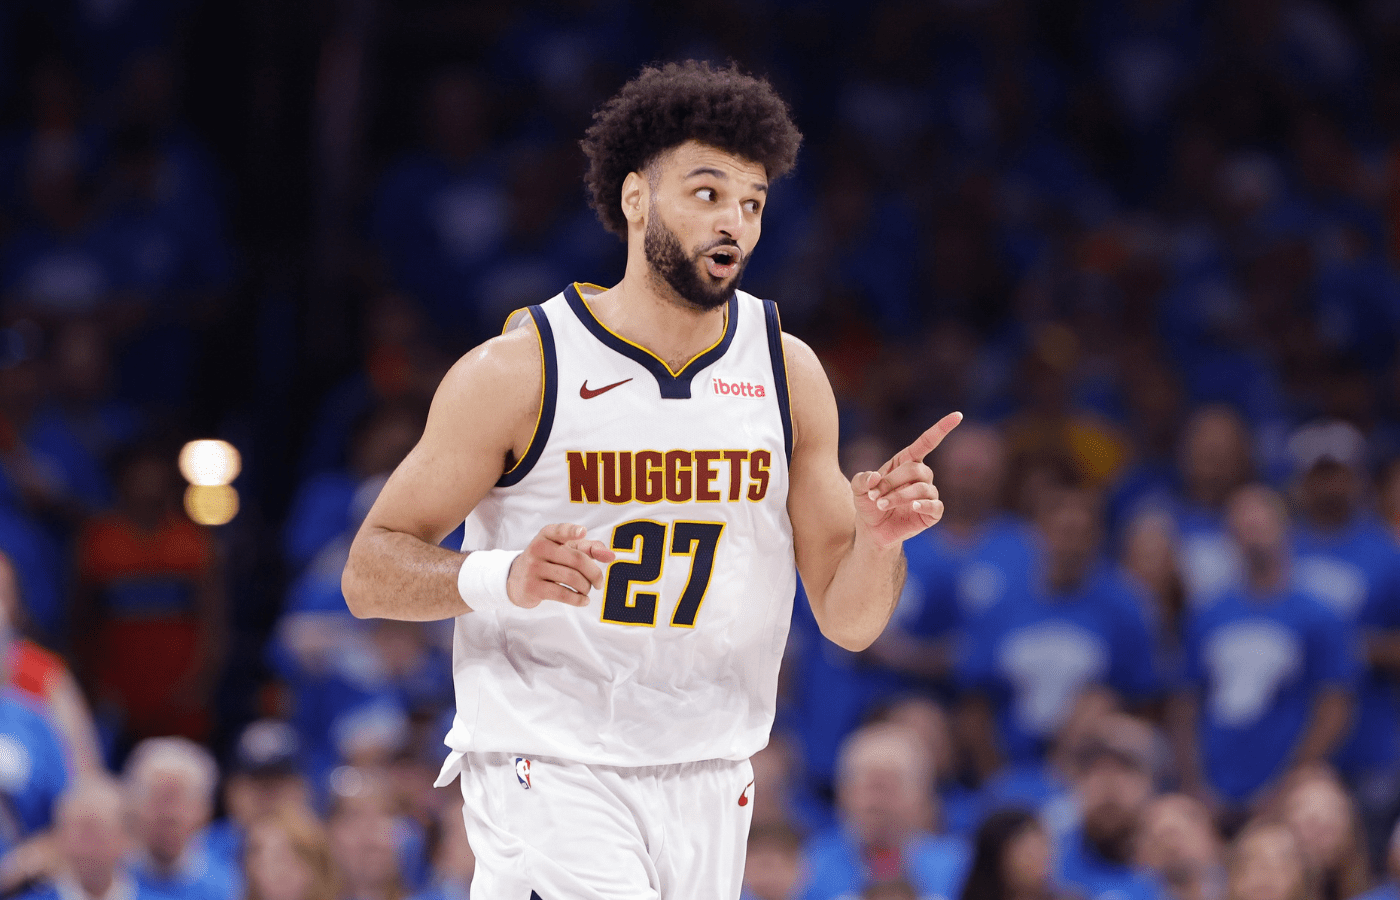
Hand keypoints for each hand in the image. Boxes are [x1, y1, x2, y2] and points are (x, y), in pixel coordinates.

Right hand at [507, 523, 615, 608]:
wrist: (516, 579)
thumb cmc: (549, 561)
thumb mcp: (566, 549)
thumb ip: (590, 548)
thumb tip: (611, 556)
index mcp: (547, 535)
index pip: (560, 530)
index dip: (572, 531)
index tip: (583, 532)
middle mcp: (538, 548)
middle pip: (577, 559)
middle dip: (594, 573)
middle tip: (599, 583)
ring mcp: (533, 567)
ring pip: (572, 578)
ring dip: (586, 587)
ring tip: (587, 590)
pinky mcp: (532, 587)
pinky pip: (562, 593)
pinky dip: (578, 599)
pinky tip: (583, 600)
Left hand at [853, 411, 962, 548]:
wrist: (872, 530)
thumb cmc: (868, 504)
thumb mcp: (858, 489)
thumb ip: (862, 479)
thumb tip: (875, 476)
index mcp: (906, 462)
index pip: (927, 442)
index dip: (941, 429)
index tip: (958, 415)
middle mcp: (921, 476)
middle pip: (916, 470)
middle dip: (892, 482)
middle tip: (874, 495)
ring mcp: (928, 494)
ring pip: (922, 489)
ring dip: (899, 496)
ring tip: (881, 505)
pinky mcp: (932, 513)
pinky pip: (935, 506)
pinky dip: (923, 505)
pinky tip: (912, 508)